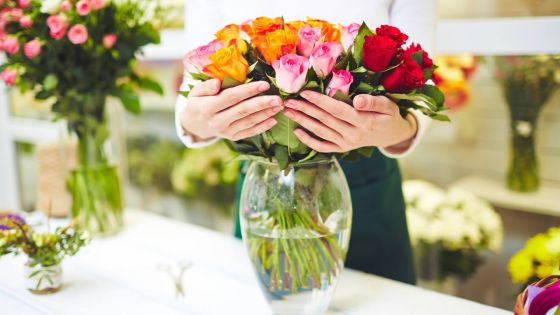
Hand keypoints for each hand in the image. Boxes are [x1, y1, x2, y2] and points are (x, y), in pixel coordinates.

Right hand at [180, 79, 282, 140]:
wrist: (195, 124)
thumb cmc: (198, 102)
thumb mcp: (195, 92)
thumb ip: (206, 87)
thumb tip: (217, 83)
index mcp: (207, 108)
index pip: (231, 97)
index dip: (248, 91)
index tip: (265, 84)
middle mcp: (217, 122)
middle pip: (243, 111)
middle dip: (262, 104)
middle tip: (278, 98)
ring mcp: (225, 132)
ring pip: (248, 122)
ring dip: (266, 114)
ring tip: (279, 106)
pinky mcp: (233, 137)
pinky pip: (249, 132)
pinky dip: (262, 127)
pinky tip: (273, 120)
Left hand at [283, 91, 416, 152]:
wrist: (393, 135)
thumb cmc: (389, 115)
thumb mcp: (388, 106)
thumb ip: (374, 102)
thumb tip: (357, 100)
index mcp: (363, 122)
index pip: (336, 109)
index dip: (320, 101)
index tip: (304, 92)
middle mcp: (352, 135)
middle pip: (324, 120)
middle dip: (305, 109)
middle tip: (287, 100)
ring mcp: (346, 143)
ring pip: (320, 131)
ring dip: (302, 121)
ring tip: (288, 111)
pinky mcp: (342, 148)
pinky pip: (323, 146)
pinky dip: (309, 141)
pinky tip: (297, 132)